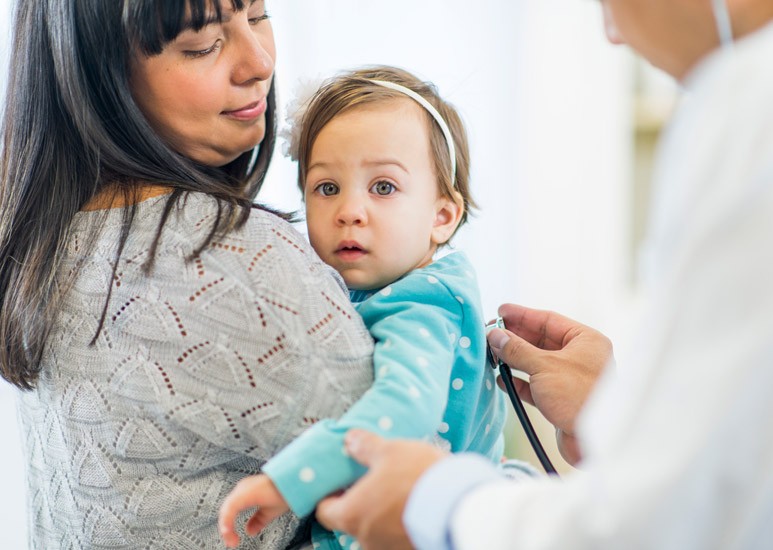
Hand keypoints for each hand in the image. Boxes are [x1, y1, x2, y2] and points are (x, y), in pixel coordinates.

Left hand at [218, 474, 289, 547]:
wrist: (294, 483)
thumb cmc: (285, 492)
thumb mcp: (270, 511)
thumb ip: (258, 521)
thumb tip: (250, 531)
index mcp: (247, 492)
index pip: (232, 510)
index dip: (230, 525)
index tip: (234, 539)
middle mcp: (242, 489)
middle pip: (227, 510)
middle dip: (227, 529)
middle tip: (232, 542)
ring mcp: (242, 490)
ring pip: (226, 510)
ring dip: (226, 527)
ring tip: (231, 540)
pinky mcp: (242, 494)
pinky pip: (230, 509)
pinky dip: (227, 521)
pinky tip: (228, 532)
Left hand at [316, 429, 445, 549]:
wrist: (459, 507)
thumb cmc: (418, 478)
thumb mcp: (389, 451)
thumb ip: (364, 447)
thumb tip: (350, 440)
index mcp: (351, 515)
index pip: (324, 511)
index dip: (329, 495)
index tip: (340, 483)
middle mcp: (366, 539)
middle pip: (352, 520)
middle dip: (362, 501)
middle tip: (377, 481)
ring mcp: (389, 549)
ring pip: (377, 529)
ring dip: (385, 513)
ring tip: (403, 491)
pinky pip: (399, 535)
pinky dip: (403, 522)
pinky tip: (417, 504)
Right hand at [487, 303, 612, 464]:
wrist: (593, 442)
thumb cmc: (577, 397)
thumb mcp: (544, 367)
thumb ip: (517, 349)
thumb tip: (494, 335)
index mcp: (586, 341)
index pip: (549, 320)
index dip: (522, 315)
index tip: (500, 312)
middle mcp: (581, 356)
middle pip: (541, 340)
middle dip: (515, 337)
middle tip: (490, 333)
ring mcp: (571, 378)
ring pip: (537, 362)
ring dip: (514, 359)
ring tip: (491, 353)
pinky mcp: (561, 399)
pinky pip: (536, 384)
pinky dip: (519, 380)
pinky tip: (502, 378)